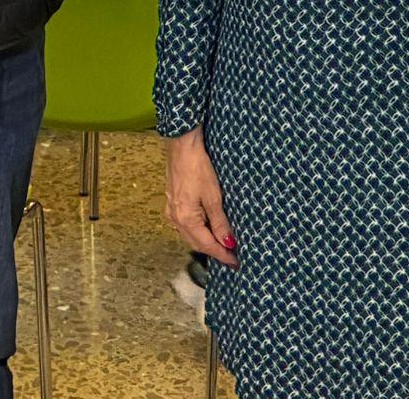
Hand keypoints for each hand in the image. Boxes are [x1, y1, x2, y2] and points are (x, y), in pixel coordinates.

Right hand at [164, 128, 237, 266]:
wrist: (182, 146)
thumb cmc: (197, 168)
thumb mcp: (213, 196)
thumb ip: (220, 222)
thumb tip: (228, 243)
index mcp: (185, 219)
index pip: (207, 245)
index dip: (222, 255)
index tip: (236, 262)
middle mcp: (175, 219)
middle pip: (197, 243)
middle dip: (215, 250)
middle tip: (233, 255)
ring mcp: (172, 211)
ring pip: (191, 235)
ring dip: (207, 241)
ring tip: (224, 244)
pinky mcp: (173, 203)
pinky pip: (186, 225)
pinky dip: (199, 231)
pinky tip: (209, 228)